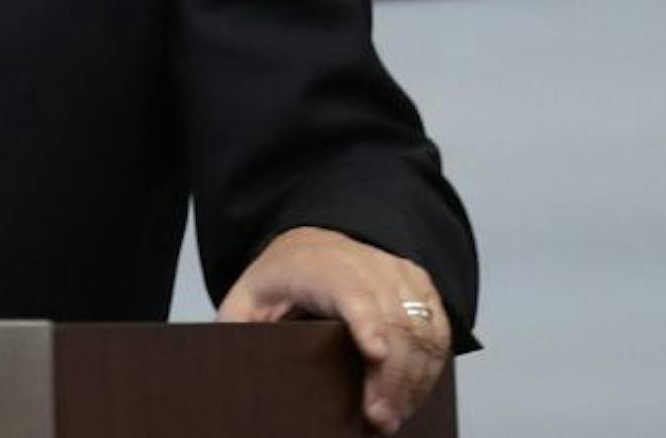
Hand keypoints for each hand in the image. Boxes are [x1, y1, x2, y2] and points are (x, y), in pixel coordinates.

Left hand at [218, 226, 449, 433]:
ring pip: (422, 330)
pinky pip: (438, 330)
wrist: (314, 244)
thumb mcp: (246, 298)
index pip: (351, 293)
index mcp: (319, 268)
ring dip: (415, 381)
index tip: (374, 353)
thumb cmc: (281, 279)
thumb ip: (235, 328)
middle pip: (394, 322)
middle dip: (392, 377)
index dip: (366, 322)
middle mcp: (366, 265)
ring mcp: (398, 274)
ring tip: (395, 418)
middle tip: (381, 420)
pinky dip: (431, 367)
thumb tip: (227, 365)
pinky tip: (413, 397)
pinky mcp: (420, 286)